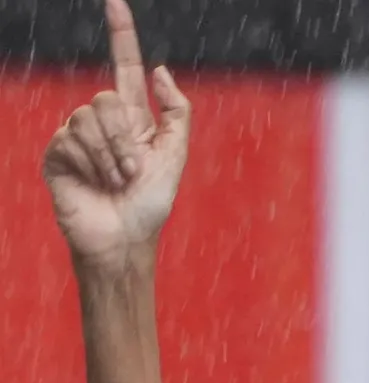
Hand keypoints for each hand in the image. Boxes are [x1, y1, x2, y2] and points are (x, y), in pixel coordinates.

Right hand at [42, 0, 190, 270]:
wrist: (125, 238)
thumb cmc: (151, 203)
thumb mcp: (176, 155)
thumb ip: (176, 111)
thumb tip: (159, 69)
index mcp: (133, 118)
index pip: (124, 66)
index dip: (121, 34)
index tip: (114, 2)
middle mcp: (102, 121)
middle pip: (108, 98)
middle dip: (126, 138)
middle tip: (133, 171)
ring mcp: (76, 136)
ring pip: (89, 117)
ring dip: (111, 155)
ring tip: (117, 181)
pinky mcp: (56, 153)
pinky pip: (70, 138)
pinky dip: (92, 163)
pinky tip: (96, 183)